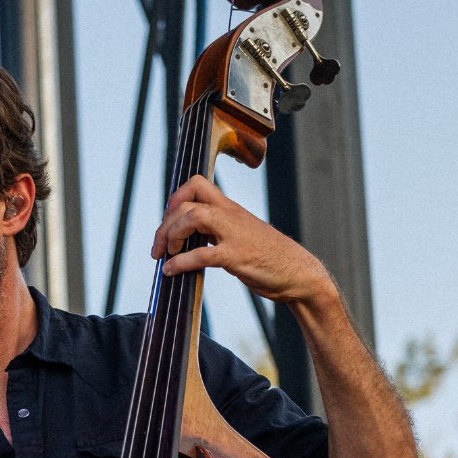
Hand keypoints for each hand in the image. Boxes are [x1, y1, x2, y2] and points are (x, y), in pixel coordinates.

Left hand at [151, 175, 332, 305]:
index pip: (197, 184)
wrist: (298, 273)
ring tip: (165, 254)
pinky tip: (171, 270)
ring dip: (171, 235)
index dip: (175, 198)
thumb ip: (218, 231)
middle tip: (158, 247)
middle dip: (165, 224)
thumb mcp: (241, 235)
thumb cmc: (270, 257)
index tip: (167, 220)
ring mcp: (234, 234)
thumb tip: (191, 237)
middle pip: (187, 202)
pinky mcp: (236, 256)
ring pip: (193, 218)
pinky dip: (180, 262)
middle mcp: (230, 215)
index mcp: (231, 208)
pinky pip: (201, 255)